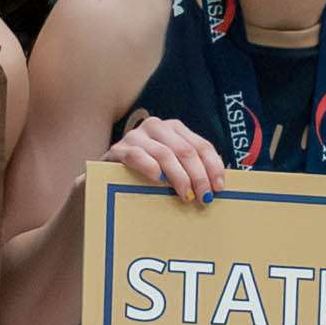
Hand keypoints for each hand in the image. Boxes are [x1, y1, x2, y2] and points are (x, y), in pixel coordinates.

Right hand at [107, 114, 229, 204]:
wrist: (106, 178)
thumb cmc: (145, 174)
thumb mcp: (171, 168)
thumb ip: (190, 170)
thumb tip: (217, 187)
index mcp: (174, 128)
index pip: (201, 146)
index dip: (213, 167)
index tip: (219, 188)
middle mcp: (156, 126)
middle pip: (186, 151)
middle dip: (199, 176)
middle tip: (204, 197)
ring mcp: (135, 136)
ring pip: (164, 154)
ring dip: (179, 177)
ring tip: (186, 196)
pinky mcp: (118, 149)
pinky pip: (136, 156)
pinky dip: (150, 167)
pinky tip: (158, 180)